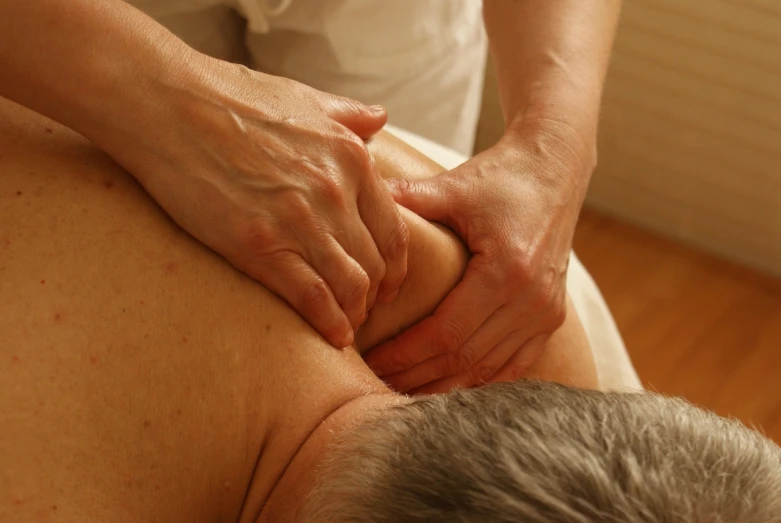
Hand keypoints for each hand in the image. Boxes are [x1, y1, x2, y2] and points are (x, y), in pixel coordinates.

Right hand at [97, 56, 408, 347]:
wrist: (166, 104)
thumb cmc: (229, 97)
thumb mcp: (303, 96)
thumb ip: (349, 114)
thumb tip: (380, 118)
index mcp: (351, 159)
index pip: (394, 232)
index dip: (395, 268)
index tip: (386, 285)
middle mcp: (336, 192)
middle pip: (375, 265)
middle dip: (375, 297)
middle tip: (364, 310)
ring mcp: (300, 221)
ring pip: (351, 287)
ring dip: (354, 315)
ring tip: (347, 326)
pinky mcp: (259, 246)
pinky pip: (312, 298)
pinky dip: (328, 324)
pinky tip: (331, 337)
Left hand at [364, 125, 593, 392]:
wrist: (554, 170)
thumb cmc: (500, 177)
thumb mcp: (453, 186)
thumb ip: (408, 199)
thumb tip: (359, 196)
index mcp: (507, 271)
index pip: (447, 332)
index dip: (407, 354)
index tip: (372, 362)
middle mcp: (532, 300)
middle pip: (465, 358)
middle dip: (418, 375)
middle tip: (376, 382)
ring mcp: (546, 313)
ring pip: (488, 369)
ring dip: (445, 384)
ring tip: (404, 390)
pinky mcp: (551, 317)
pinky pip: (514, 365)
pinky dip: (479, 379)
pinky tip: (448, 387)